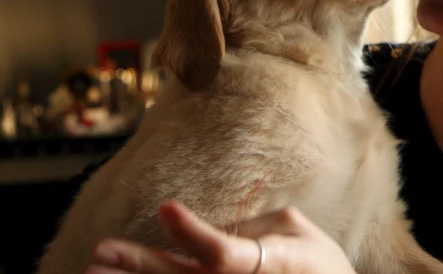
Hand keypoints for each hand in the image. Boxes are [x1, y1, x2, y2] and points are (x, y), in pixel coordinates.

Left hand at [85, 201, 356, 273]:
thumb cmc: (318, 264)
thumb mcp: (295, 231)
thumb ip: (250, 228)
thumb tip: (203, 233)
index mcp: (269, 262)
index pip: (224, 254)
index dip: (193, 233)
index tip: (166, 207)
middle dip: (140, 266)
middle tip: (100, 254)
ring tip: (93, 271)